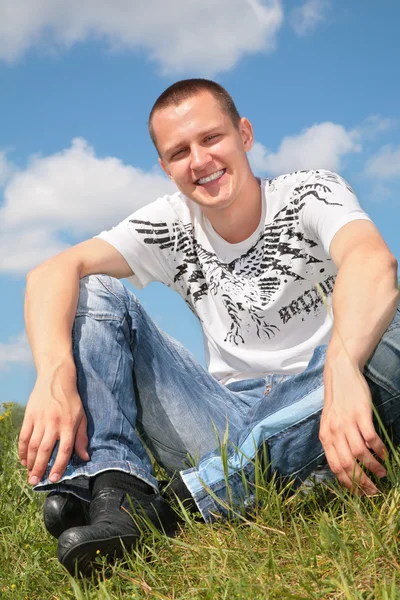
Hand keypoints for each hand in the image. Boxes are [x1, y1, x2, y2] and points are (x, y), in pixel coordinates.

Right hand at [19, 363, 88, 484]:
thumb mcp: (82, 417)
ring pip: (32, 446)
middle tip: (36, 482)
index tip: (54, 479)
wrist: (56, 379)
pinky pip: (23, 436)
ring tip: (30, 474)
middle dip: (40, 469)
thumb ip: (82, 438)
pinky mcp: (30, 416)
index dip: (59, 466)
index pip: (64, 450)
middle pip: (45, 451)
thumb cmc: (71, 399)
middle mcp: (54, 424)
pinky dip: (21, 450)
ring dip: (30, 462)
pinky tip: (23, 459)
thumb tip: (85, 457)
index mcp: (69, 425)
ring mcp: (40, 420)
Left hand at [320, 351, 386, 494]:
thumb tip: (345, 466)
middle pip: (348, 465)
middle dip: (362, 482)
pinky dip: (379, 449)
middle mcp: (334, 432)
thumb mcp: (329, 423)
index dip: (349, 484)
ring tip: (383, 474)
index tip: (360, 494)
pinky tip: (384, 454)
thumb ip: (334, 442)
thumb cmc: (337, 402)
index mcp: (325, 437)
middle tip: (375, 491)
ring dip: (374, 468)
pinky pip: (371, 438)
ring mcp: (347, 423)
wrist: (340, 374)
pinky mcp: (361, 415)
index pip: (335, 467)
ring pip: (360, 454)